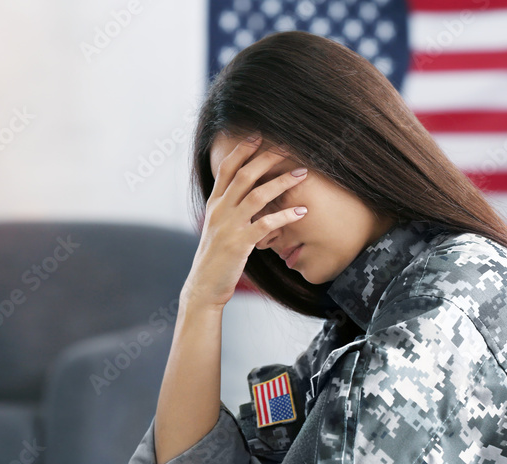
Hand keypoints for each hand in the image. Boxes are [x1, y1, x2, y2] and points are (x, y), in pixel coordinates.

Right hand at [181, 135, 307, 309]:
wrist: (204, 286)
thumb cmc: (216, 257)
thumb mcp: (217, 227)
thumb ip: (228, 209)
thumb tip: (245, 194)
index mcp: (215, 204)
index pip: (227, 168)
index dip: (242, 150)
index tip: (259, 135)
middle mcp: (220, 210)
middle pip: (244, 175)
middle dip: (267, 158)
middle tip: (288, 146)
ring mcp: (229, 226)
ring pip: (257, 195)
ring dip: (281, 182)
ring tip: (302, 173)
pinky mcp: (240, 244)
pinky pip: (266, 224)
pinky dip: (285, 215)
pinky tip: (302, 211)